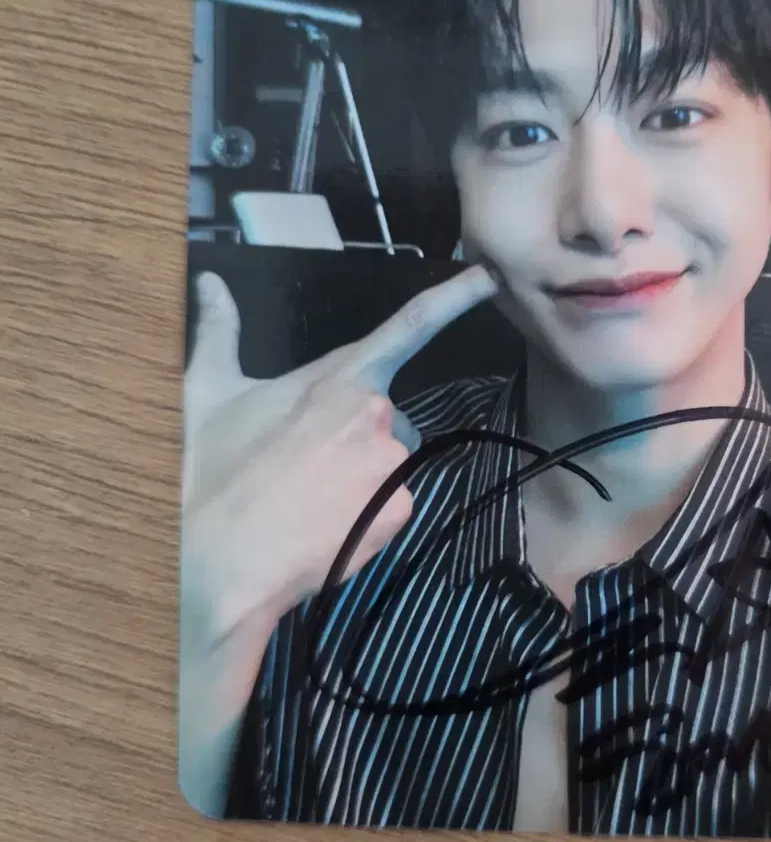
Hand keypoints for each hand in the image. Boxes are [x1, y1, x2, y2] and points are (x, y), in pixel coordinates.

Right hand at [180, 265, 499, 645]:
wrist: (216, 563)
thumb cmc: (209, 471)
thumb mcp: (208, 394)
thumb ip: (220, 331)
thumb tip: (209, 282)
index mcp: (341, 377)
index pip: (410, 324)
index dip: (456, 296)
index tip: (490, 277)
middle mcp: (380, 415)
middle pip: (386, 418)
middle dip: (354, 436)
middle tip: (302, 463)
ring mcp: (394, 466)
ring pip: (388, 464)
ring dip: (360, 477)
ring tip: (307, 497)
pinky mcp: (400, 512)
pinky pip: (389, 505)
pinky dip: (365, 515)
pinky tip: (324, 526)